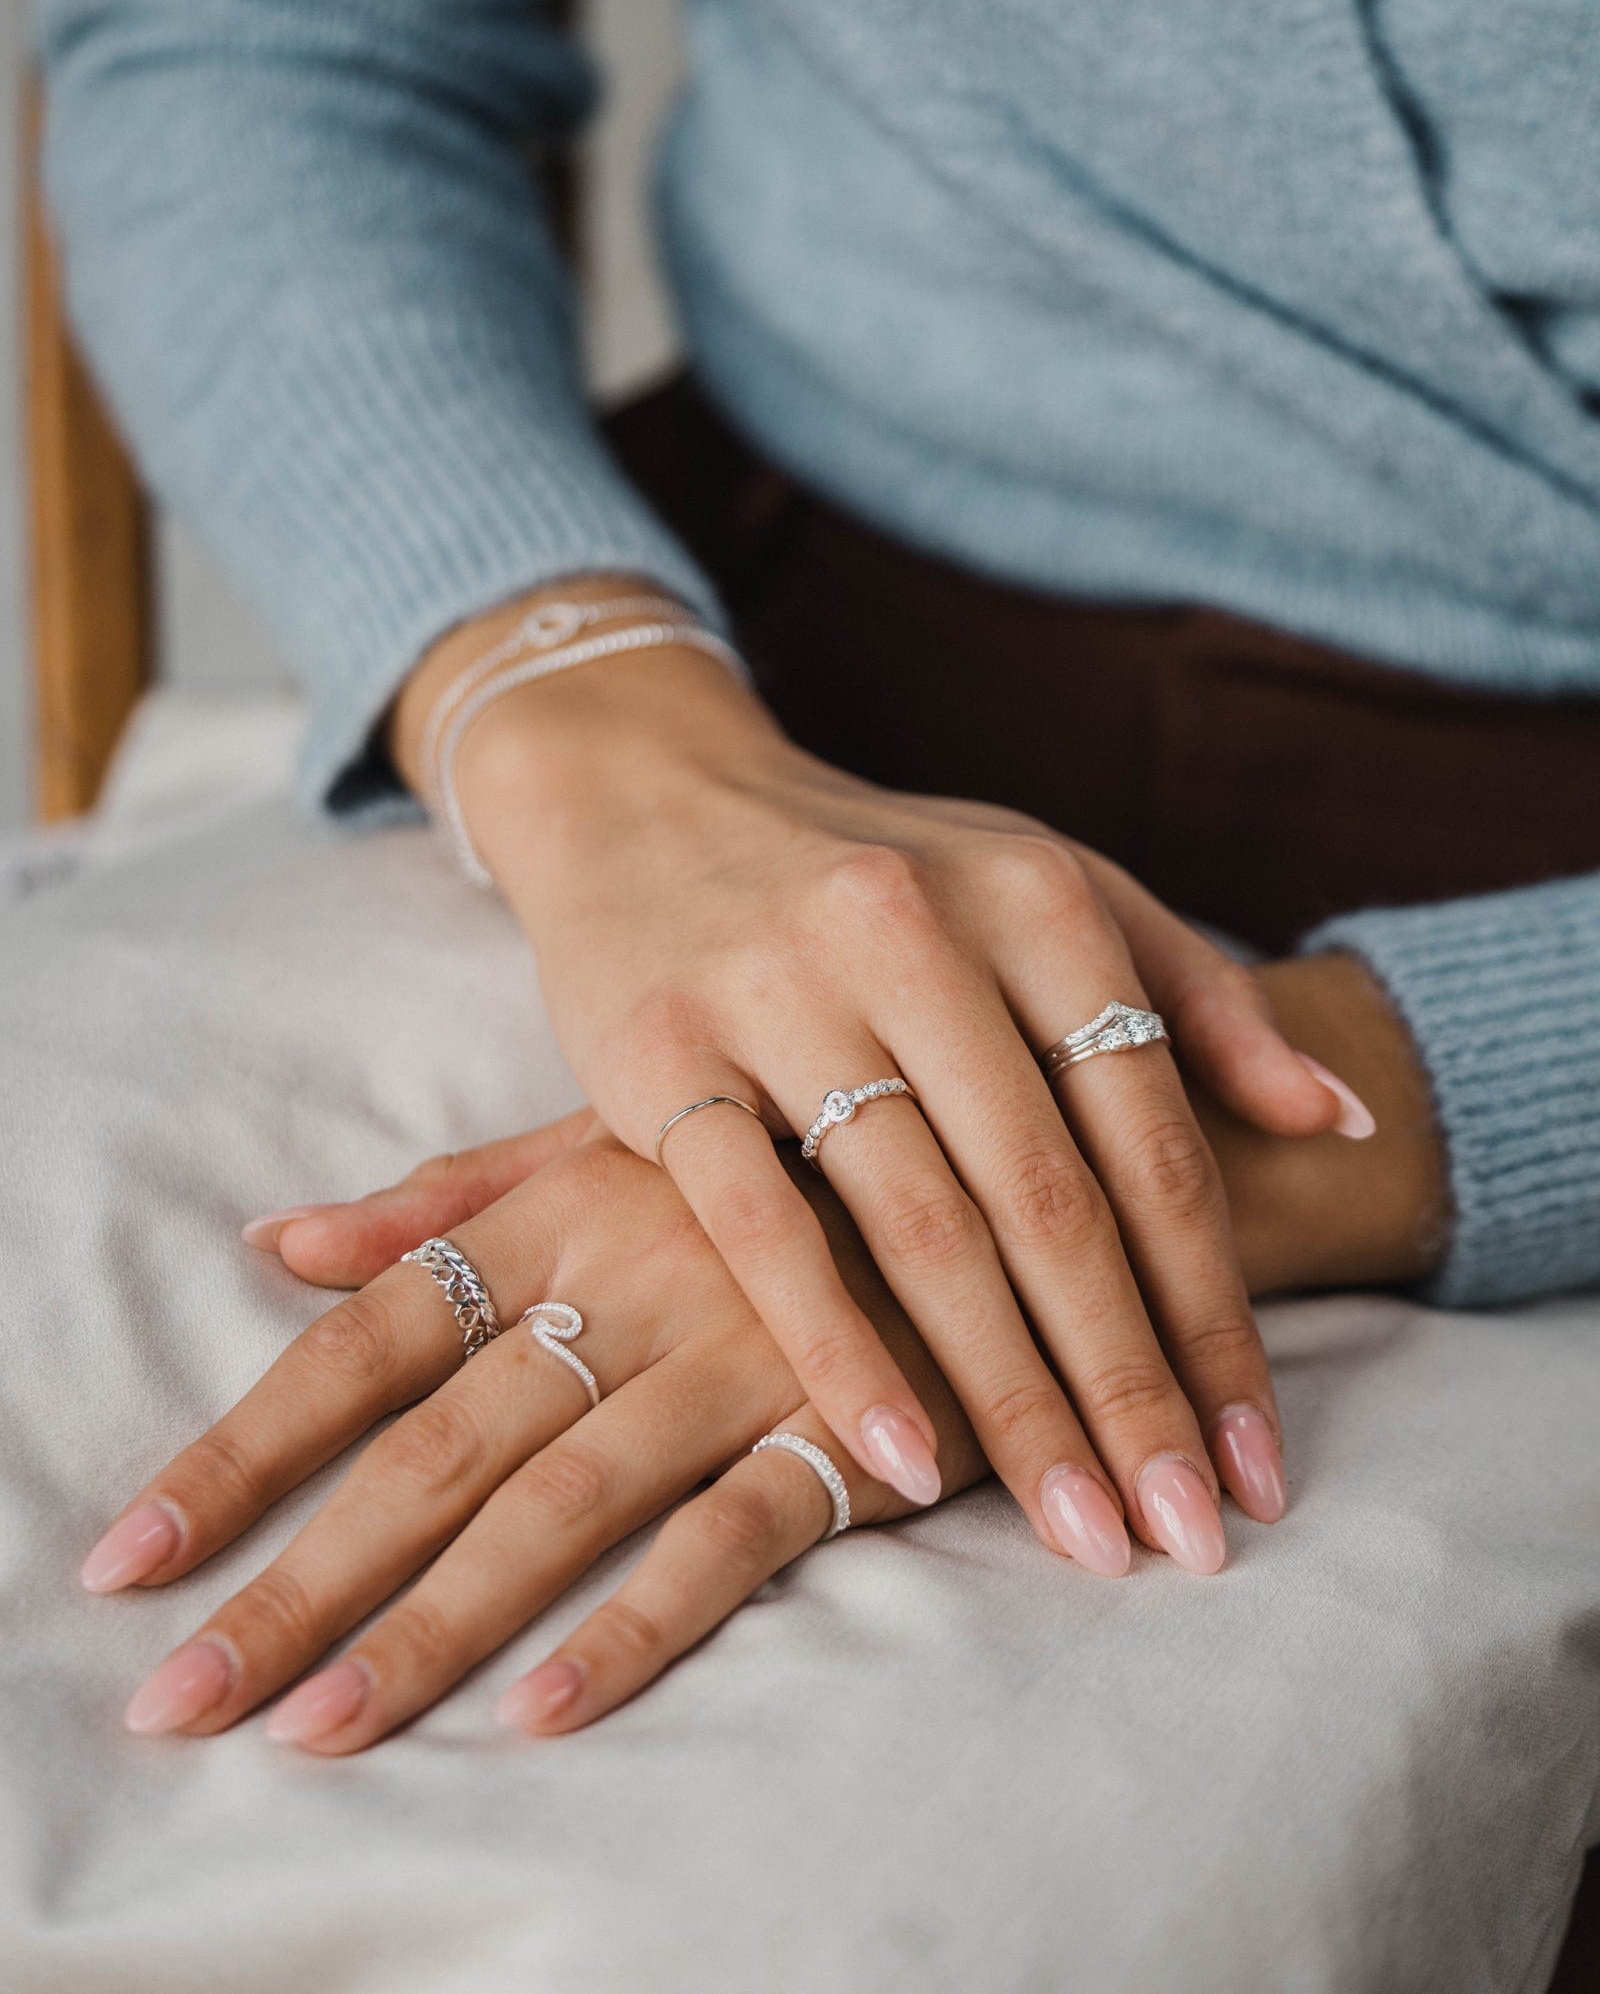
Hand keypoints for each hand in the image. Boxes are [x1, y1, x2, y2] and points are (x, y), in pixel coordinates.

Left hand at [84, 1134, 983, 1748]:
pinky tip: (541, 1712)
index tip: (129, 1559)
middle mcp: (626, 1281)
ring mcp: (734, 1356)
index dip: (240, 1453)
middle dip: (297, 1580)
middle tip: (180, 1701)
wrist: (995, 1139)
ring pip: (553, 1503)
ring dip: (430, 1625)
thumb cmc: (782, 1152)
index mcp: (557, 1209)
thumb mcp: (613, 1140)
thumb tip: (280, 1241)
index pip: (365, 1344)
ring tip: (317, 1731)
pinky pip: (726, 1535)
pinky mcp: (839, 1426)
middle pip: (431, 1448)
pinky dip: (635, 1623)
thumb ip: (452, 1198)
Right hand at [389, 581, 1361, 1566]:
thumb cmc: (872, 870)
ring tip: (1081, 1531)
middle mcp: (918, 931)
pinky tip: (903, 1460)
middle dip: (1131, 1387)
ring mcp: (780, 988)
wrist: (645, 792)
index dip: (1214, 1311)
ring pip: (924, 1225)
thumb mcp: (1044, 887)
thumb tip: (1340, 1119)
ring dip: (1011, 1398)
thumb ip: (1195, 995)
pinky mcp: (658, 1048)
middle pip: (1055, 1201)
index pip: (1153, 1138)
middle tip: (1186, 1539)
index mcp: (1034, 898)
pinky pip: (762, 1225)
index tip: (1255, 1461)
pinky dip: (838, 1350)